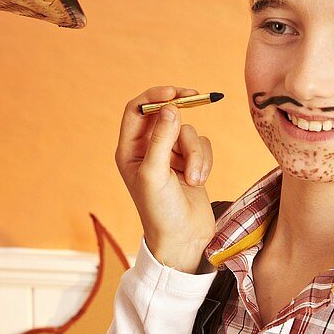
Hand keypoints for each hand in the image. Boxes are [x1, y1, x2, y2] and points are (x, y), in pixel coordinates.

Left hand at [115, 86, 215, 273]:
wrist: (184, 239)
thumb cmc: (160, 211)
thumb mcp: (155, 174)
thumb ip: (161, 139)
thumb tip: (170, 107)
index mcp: (129, 151)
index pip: (137, 111)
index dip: (153, 97)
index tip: (173, 94)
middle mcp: (147, 150)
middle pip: (165, 114)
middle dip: (181, 110)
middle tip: (197, 96)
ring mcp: (170, 156)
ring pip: (187, 132)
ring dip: (195, 152)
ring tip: (193, 178)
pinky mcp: (190, 162)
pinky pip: (201, 144)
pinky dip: (204, 160)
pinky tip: (199, 181)